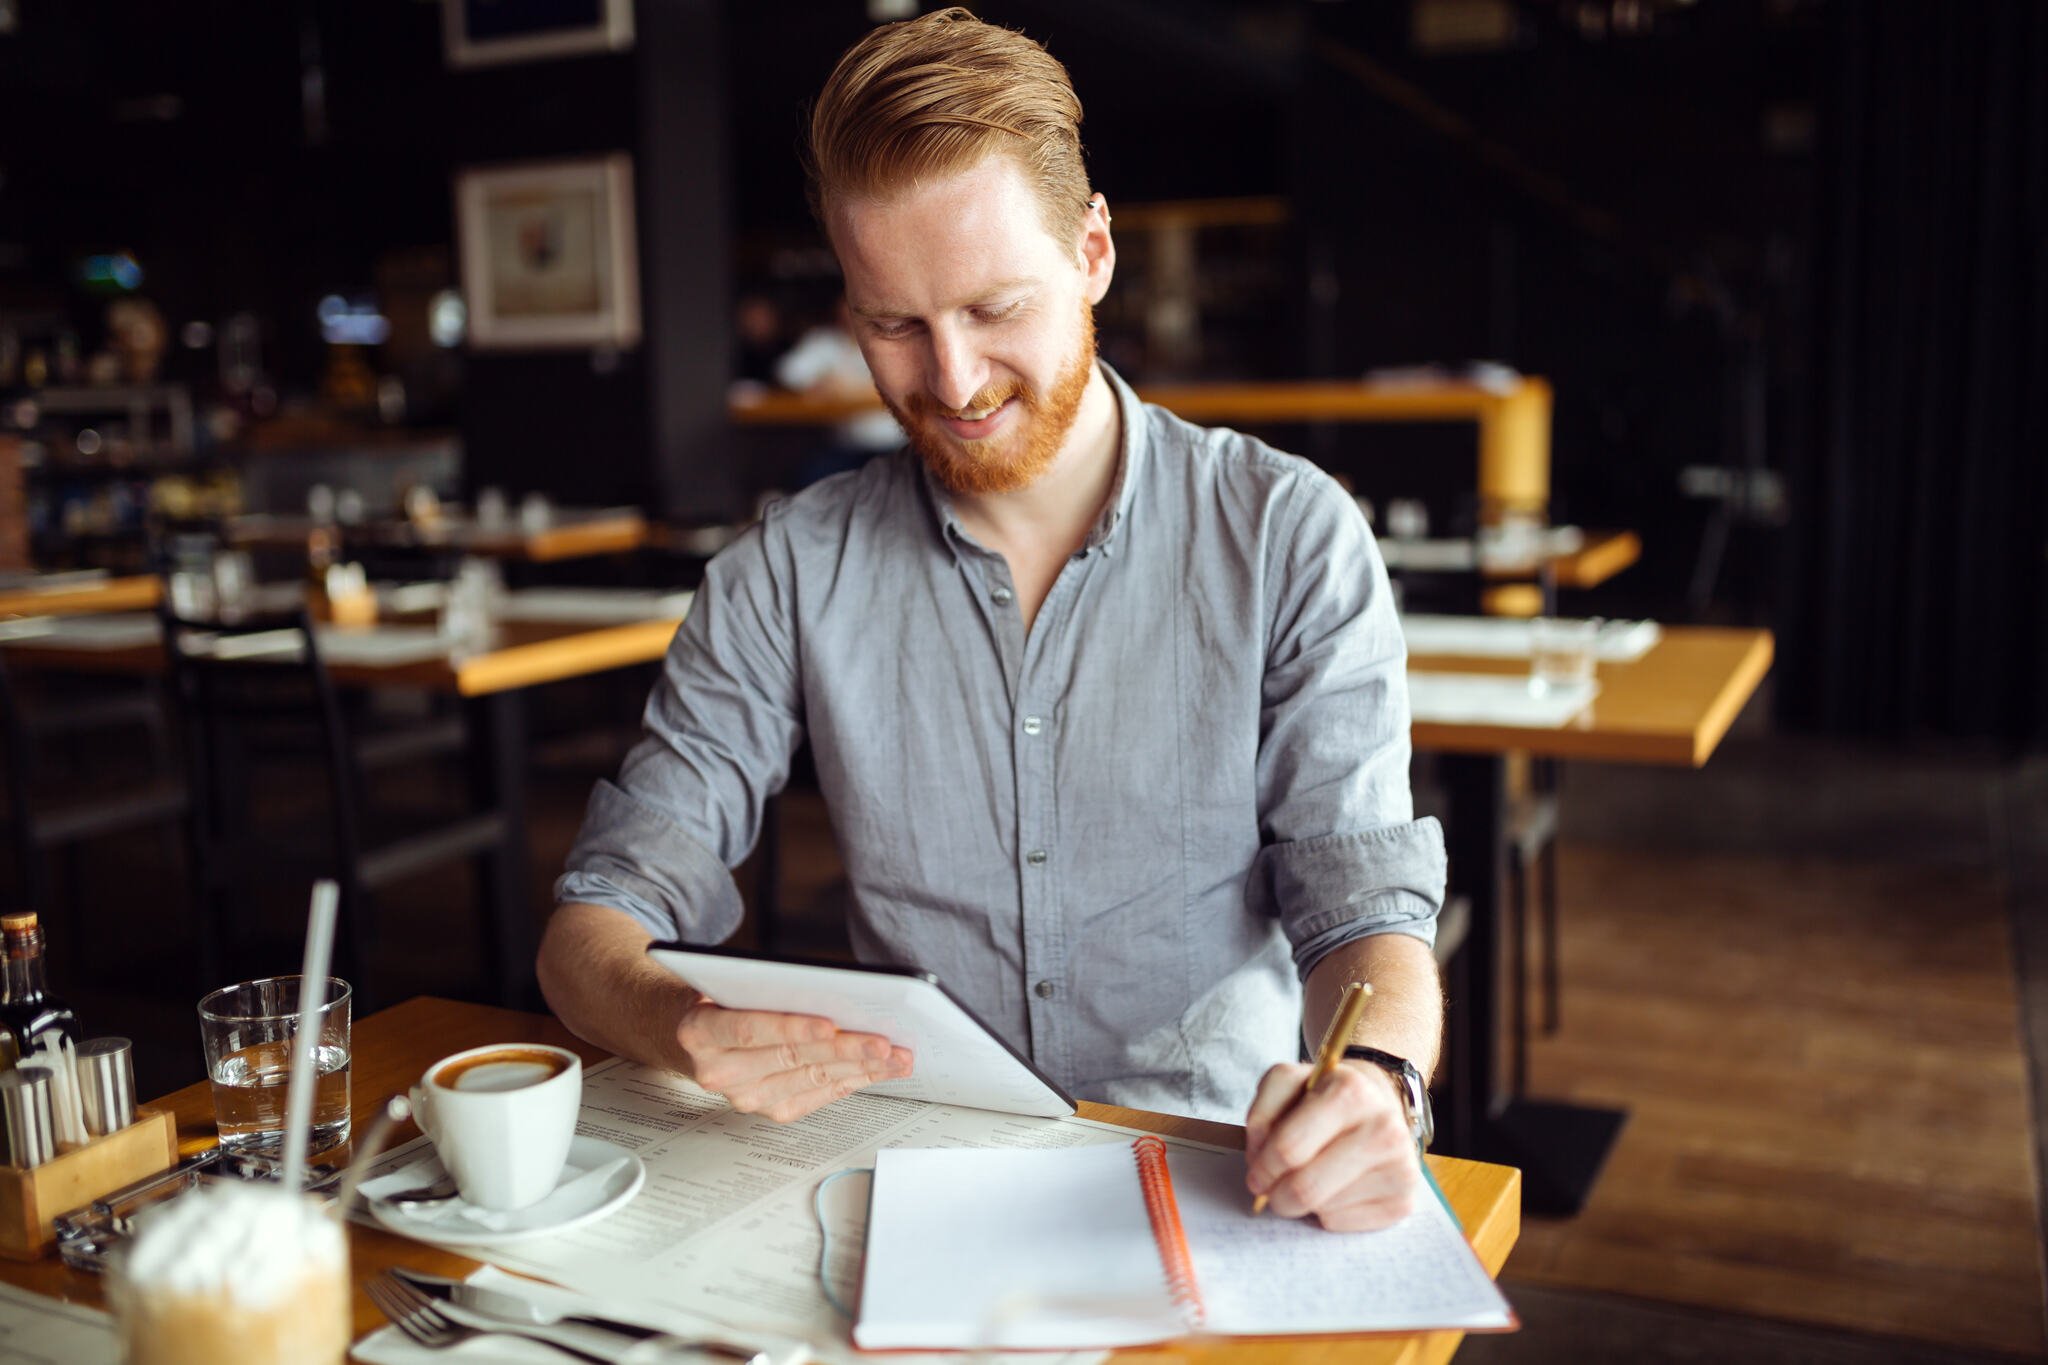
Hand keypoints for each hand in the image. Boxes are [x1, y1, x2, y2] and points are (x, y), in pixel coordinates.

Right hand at [675, 1000, 913, 1122]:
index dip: (792, 1027)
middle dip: (844, 1049)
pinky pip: (819, 1096)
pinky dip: (853, 1081)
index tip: (831, 1023)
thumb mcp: (727, 982)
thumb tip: (827, 987)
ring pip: (812, 1079)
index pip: (749, 1029)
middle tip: (884, 1042)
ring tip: (896, 1056)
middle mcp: (719, 1071)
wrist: (693, 1039)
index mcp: (700, 1032)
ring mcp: (745, 1096)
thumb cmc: (719, 1001)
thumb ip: (762, 986)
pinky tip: (878, 1070)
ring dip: (860, 1068)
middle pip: (790, 1058)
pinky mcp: (771, 1110)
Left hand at [1243, 1060, 1420, 1230]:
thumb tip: (1260, 1159)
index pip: (1288, 1150)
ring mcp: (1399, 1167)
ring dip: (1304, 1202)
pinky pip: (1342, 1225)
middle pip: (1305, 1190)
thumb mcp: (1289, 1083)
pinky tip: (1335, 1188)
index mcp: (1350, 1093)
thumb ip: (1261, 1112)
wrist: (1380, 1105)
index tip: (1256, 1173)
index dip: (1262, 1167)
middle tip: (1271, 1188)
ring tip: (1311, 1175)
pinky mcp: (1405, 1201)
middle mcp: (1383, 1128)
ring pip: (1322, 1210)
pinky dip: (1327, 1213)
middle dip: (1276, 1195)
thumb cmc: (1326, 1097)